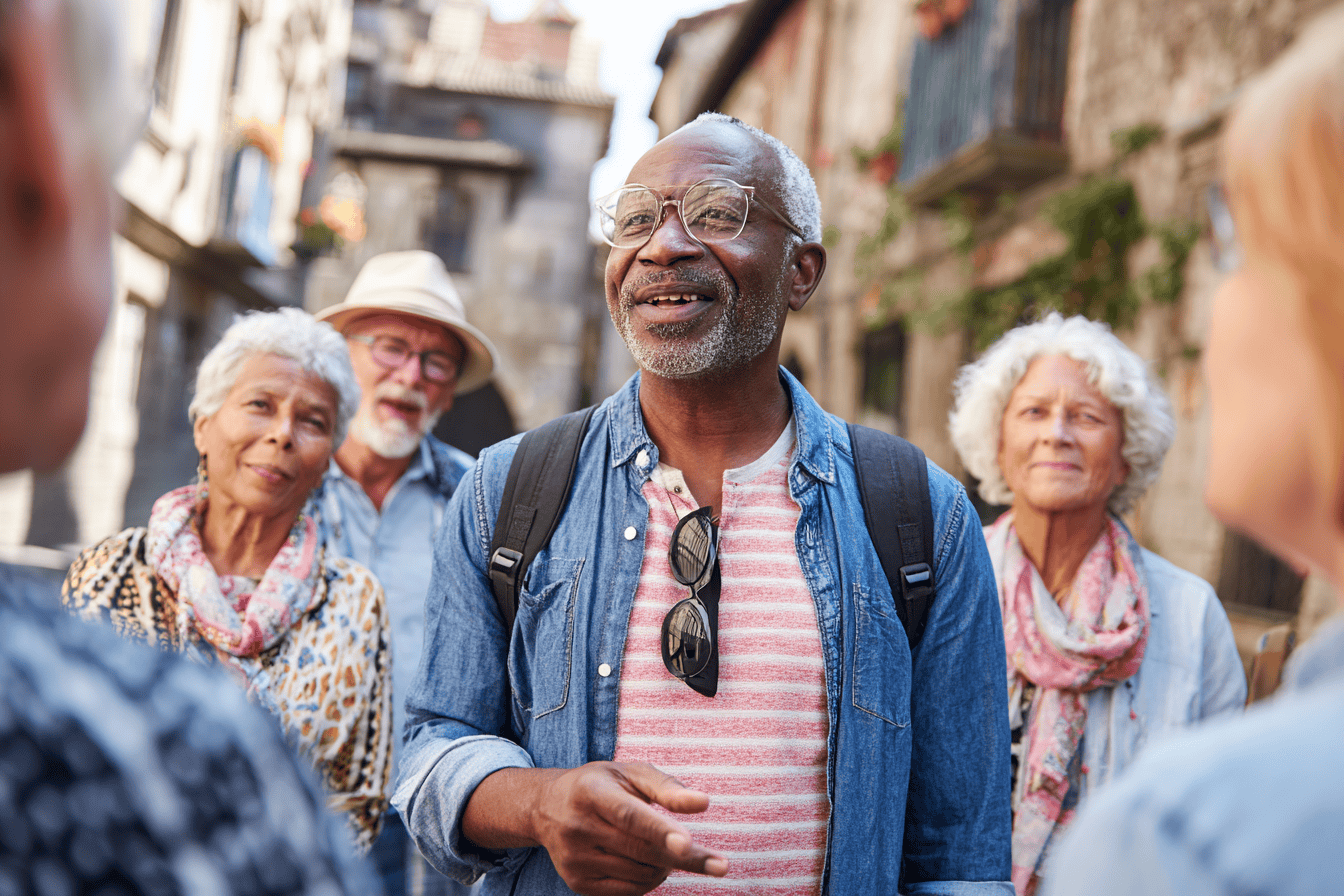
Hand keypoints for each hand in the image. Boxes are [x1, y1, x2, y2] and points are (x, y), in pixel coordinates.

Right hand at [530, 761, 727, 895]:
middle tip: (720, 865)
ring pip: (641, 874)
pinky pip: (630, 891)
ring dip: (667, 866)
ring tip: (666, 848)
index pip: (629, 816)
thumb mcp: (631, 773)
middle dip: (686, 859)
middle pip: (642, 851)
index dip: (661, 830)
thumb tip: (703, 803)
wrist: (547, 808)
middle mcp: (578, 827)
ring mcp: (575, 859)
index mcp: (590, 792)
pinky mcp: (577, 883)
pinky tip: (651, 863)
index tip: (689, 843)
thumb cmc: (602, 785)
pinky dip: (651, 880)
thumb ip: (668, 787)